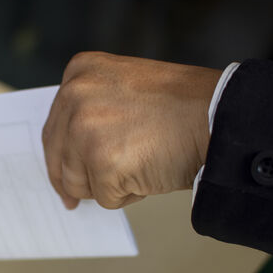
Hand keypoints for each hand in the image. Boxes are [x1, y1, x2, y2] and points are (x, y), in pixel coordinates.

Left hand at [42, 52, 220, 209]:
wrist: (219, 115)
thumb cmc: (181, 107)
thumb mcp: (123, 89)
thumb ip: (91, 111)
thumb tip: (67, 156)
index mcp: (79, 73)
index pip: (53, 129)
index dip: (59, 158)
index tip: (61, 177)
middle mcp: (75, 96)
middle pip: (59, 159)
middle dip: (73, 181)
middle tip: (73, 200)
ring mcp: (86, 129)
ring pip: (78, 182)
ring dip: (105, 185)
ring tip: (140, 164)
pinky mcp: (103, 162)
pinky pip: (105, 198)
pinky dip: (127, 195)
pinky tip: (149, 172)